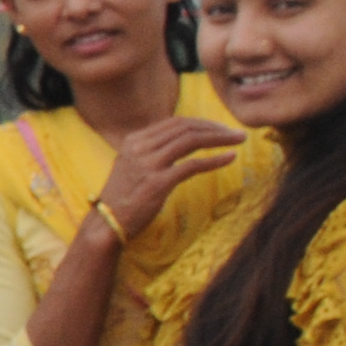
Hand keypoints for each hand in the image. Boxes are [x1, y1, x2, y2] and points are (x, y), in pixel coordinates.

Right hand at [95, 114, 243, 235]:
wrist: (107, 223)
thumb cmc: (123, 197)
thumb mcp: (132, 166)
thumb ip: (151, 151)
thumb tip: (180, 142)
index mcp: (134, 140)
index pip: (175, 122)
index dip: (202, 122)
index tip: (220, 128)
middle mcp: (140, 147)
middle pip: (186, 127)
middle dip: (215, 127)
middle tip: (237, 133)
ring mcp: (148, 164)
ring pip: (191, 140)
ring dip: (220, 138)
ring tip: (238, 141)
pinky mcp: (158, 182)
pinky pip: (193, 165)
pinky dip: (215, 160)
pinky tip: (230, 158)